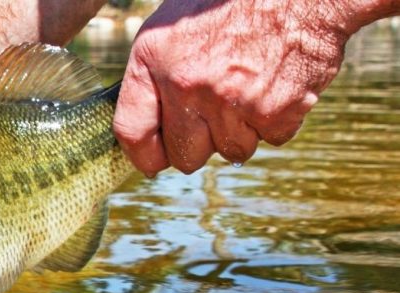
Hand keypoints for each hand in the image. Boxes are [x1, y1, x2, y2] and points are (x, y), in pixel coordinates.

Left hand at [113, 0, 353, 175]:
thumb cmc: (229, 1)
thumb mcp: (172, 26)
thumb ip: (154, 76)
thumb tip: (149, 128)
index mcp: (153, 59)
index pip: (132, 132)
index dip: (144, 155)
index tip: (154, 160)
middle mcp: (187, 84)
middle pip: (185, 156)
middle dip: (198, 146)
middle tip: (213, 118)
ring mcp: (231, 100)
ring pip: (232, 150)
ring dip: (241, 130)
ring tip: (248, 88)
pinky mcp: (275, 110)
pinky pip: (272, 138)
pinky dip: (277, 119)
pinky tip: (276, 84)